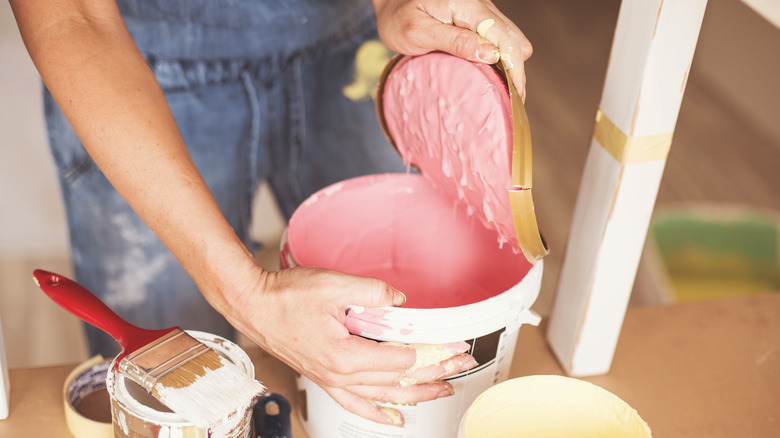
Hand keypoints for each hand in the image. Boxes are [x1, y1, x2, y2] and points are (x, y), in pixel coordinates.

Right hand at [225, 266, 477, 425]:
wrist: (252, 305)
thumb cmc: (286, 296)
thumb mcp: (333, 284)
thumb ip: (372, 292)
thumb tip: (400, 301)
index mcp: (345, 355)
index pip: (403, 361)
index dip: (433, 353)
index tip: (456, 346)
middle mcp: (340, 375)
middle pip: (398, 382)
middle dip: (435, 375)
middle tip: (462, 367)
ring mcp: (331, 380)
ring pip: (382, 396)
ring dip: (415, 395)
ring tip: (442, 391)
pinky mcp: (324, 378)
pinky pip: (355, 404)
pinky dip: (377, 412)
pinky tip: (394, 418)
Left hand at [373, 0, 532, 100]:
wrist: (392, 2)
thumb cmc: (398, 17)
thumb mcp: (419, 32)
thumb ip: (454, 41)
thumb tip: (492, 54)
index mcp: (468, 4)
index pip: (504, 37)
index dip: (515, 68)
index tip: (516, 95)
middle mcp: (481, 4)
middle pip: (514, 38)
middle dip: (516, 69)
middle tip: (509, 99)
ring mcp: (481, 11)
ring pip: (510, 38)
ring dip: (509, 64)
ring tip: (502, 91)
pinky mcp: (478, 19)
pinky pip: (499, 38)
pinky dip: (500, 58)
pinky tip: (492, 75)